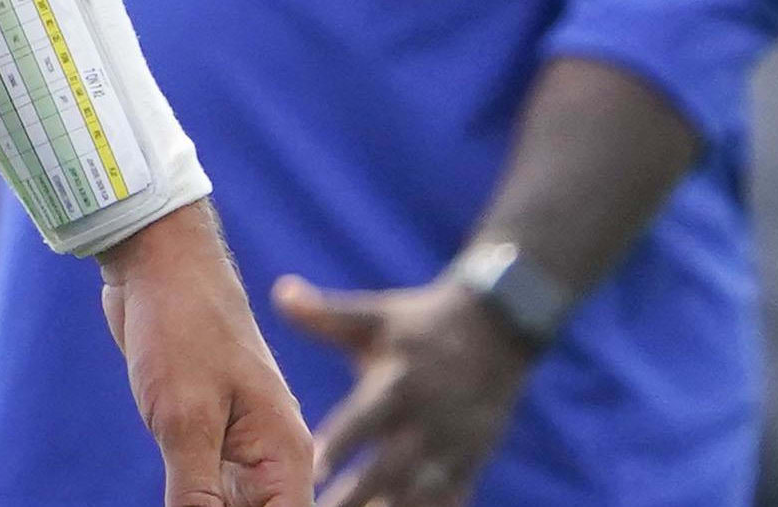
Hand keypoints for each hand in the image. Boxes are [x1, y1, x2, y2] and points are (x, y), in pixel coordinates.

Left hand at [99, 205, 316, 506]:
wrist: (157, 261)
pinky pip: (205, 489)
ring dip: (201, 506)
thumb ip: (198, 495)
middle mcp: (271, 457)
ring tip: (177, 476)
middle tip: (185, 494)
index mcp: (286, 456)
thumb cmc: (181, 327)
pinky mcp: (206, 435)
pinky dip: (189, 500)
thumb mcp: (185, 420)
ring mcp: (238, 446)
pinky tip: (171, 494)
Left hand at [270, 270, 528, 506]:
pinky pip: (450, 500)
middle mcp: (427, 420)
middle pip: (388, 469)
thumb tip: (280, 291)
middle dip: (356, 496)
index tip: (314, 470)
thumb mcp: (374, 316)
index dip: (341, 445)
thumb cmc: (418, 326)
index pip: (365, 420)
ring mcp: (452, 447)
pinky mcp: (470, 464)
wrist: (497, 330)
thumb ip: (326, 314)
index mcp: (398, 383)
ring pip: (419, 494)